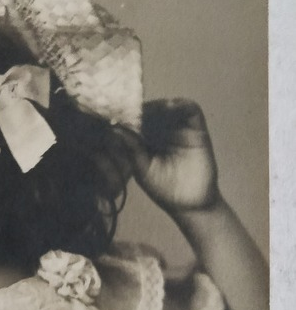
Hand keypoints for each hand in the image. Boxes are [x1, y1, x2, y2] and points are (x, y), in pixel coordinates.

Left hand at [124, 99, 219, 214]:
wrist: (189, 204)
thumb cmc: (163, 189)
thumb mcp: (142, 169)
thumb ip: (131, 150)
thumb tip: (115, 130)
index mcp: (144, 139)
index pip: (134, 121)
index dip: (124, 117)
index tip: (112, 116)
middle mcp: (161, 130)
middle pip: (150, 110)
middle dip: (139, 110)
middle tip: (127, 109)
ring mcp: (179, 128)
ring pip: (167, 107)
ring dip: (157, 105)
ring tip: (146, 111)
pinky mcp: (197, 128)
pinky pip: (190, 109)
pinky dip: (180, 105)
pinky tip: (168, 107)